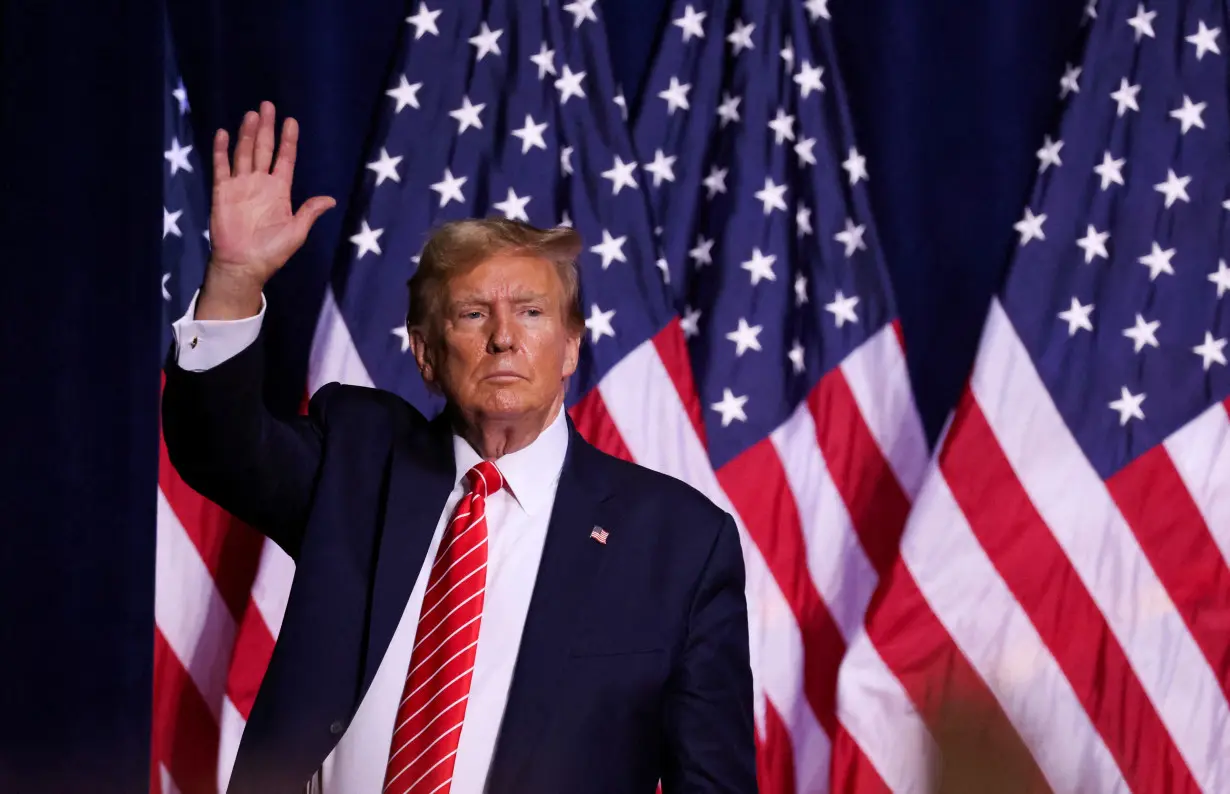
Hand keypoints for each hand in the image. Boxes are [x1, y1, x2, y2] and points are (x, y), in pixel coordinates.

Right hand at [197, 101, 334, 319]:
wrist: (244, 264)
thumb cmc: (272, 251)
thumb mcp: (296, 232)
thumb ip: (309, 212)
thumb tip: (330, 199)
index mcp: (279, 190)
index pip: (285, 159)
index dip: (288, 141)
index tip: (292, 122)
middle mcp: (260, 183)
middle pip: (264, 149)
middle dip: (267, 128)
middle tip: (268, 105)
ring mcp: (241, 185)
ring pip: (244, 153)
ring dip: (247, 134)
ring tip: (252, 114)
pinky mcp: (223, 191)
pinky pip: (221, 167)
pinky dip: (221, 150)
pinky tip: (223, 133)